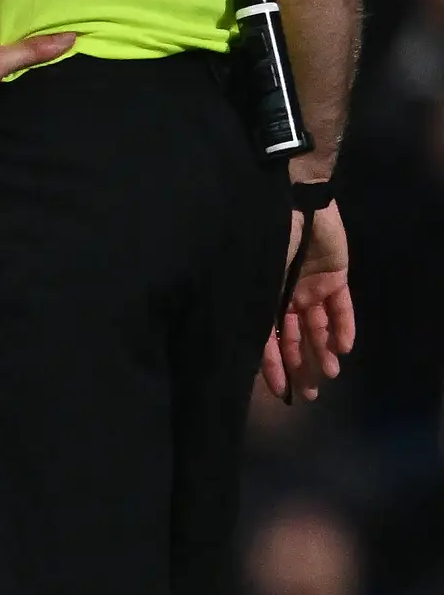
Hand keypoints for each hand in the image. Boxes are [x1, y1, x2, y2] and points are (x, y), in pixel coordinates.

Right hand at [264, 199, 352, 401]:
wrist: (294, 201)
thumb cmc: (266, 240)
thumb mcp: (254, 279)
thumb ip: (257, 312)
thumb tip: (250, 349)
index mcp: (261, 298)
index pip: (266, 340)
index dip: (274, 367)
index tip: (282, 391)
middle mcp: (285, 296)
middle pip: (294, 338)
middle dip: (301, 365)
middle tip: (310, 393)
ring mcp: (310, 286)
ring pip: (318, 326)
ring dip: (323, 350)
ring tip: (330, 373)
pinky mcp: (335, 277)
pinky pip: (341, 306)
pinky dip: (343, 326)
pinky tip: (344, 347)